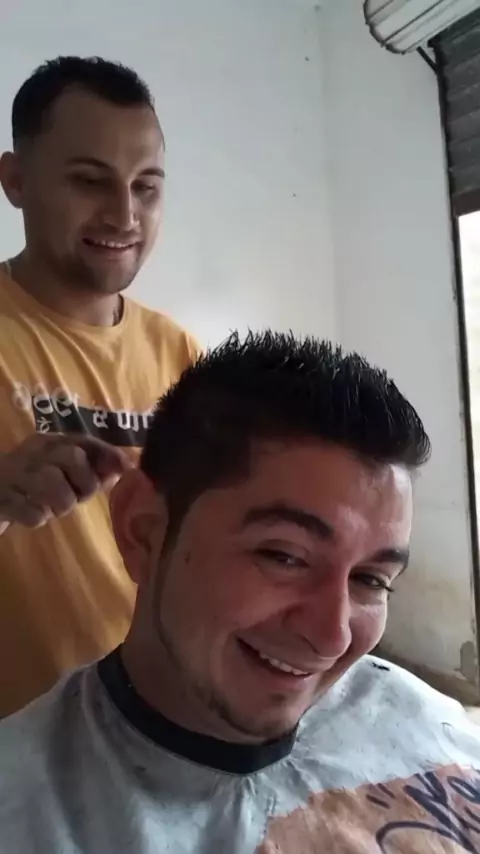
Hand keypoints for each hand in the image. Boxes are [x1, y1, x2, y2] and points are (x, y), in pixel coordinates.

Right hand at [0, 433, 132, 535]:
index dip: (107, 454)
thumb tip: (125, 467)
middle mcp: (31, 451)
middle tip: (76, 498)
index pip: (84, 441)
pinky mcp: (1, 498)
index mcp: (48, 442)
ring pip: (52, 482)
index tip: (125, 469)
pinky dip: (37, 518)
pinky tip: (31, 515)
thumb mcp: (62, 476)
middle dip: (83, 482)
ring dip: (60, 502)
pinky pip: (31, 511)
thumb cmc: (30, 489)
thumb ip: (91, 471)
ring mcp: (12, 473)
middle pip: (71, 456)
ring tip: (52, 509)